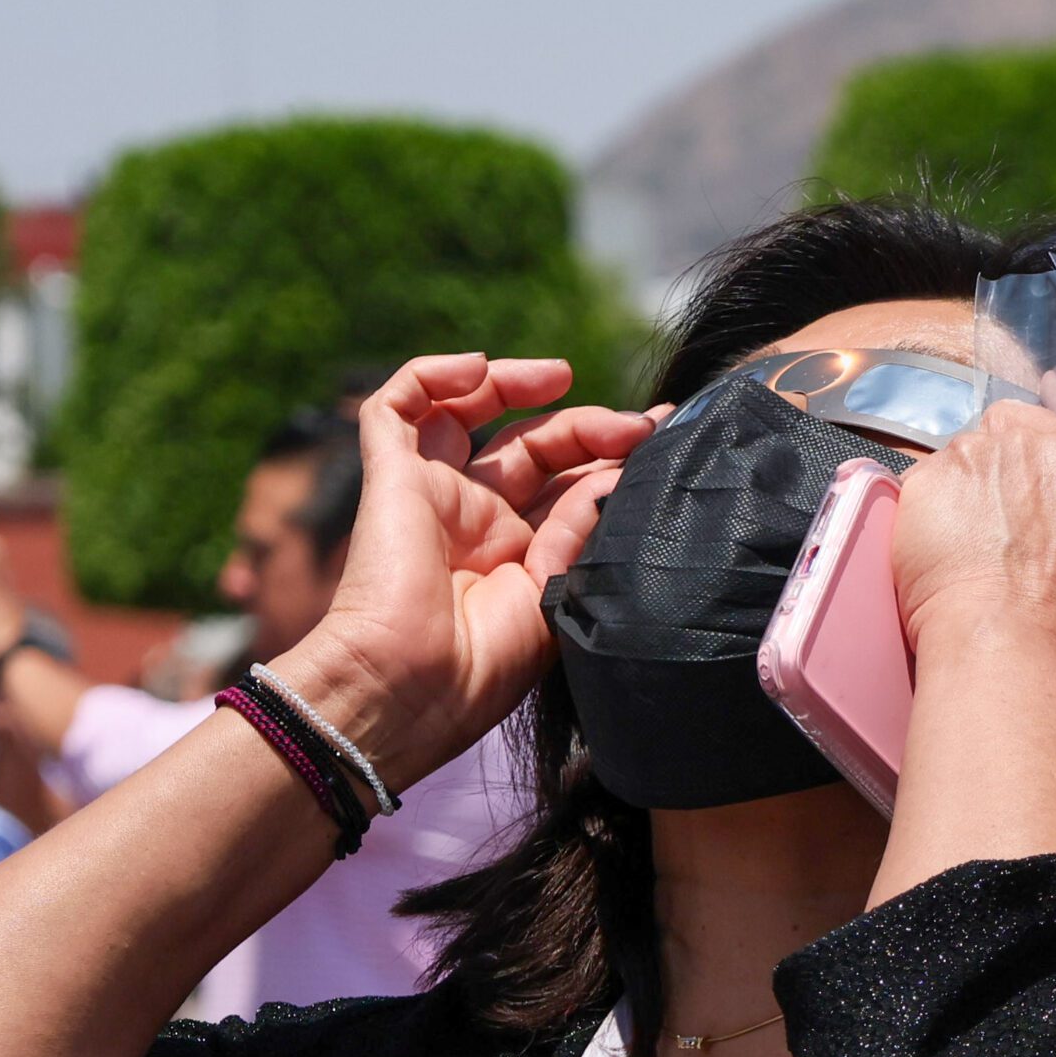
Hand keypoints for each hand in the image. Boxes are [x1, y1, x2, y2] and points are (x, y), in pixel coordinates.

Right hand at [279, 354, 658, 784]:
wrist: (413, 687)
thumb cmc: (485, 665)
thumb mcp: (558, 592)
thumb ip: (586, 527)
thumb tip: (619, 471)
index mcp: (523, 556)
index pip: (571, 484)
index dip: (614, 455)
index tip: (665, 435)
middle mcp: (479, 521)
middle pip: (535, 446)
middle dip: (588, 425)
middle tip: (640, 424)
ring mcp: (434, 495)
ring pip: (468, 413)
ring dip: (513, 383)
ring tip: (561, 377)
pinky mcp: (390, 477)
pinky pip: (396, 407)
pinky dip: (432, 374)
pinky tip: (479, 369)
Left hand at [889, 397, 1055, 679]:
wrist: (1013, 646)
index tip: (1051, 411)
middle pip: (1023, 428)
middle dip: (1010, 465)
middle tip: (1004, 528)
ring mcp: (995, 449)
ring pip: (972, 452)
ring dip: (969, 488)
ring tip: (973, 553)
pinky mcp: (938, 469)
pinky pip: (930, 480)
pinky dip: (932, 512)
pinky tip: (944, 557)